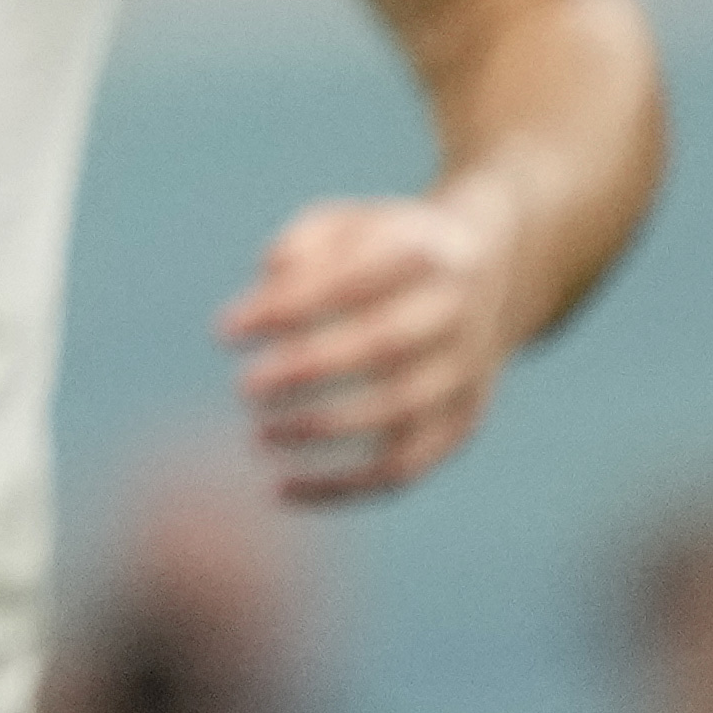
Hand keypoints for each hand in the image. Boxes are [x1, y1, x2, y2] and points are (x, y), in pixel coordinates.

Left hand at [218, 188, 518, 505]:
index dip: (288, 307)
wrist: (487, 273)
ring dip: (325, 431)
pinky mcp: (465, 421)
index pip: (353, 279)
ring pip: (402, 414)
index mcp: (428, 250)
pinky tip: (283, 490)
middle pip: (387, 346)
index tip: (226, 331)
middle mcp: (458, 313)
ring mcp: (469, 372)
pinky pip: (408, 466)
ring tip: (258, 437)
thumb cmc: (385, 247)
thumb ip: (301, 247)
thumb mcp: (346, 222)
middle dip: (310, 370)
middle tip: (244, 386)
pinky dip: (345, 487)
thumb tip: (260, 299)